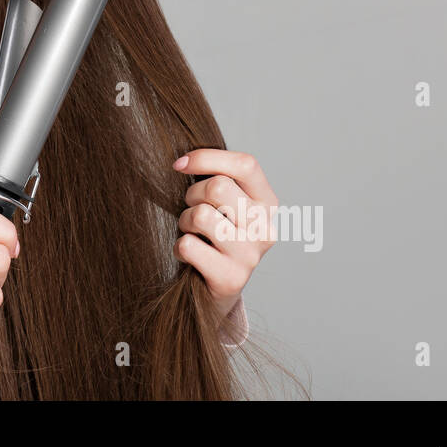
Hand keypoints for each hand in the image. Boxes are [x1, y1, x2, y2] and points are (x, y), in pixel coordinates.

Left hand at [172, 149, 277, 320]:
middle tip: (191, 209)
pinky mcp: (231, 278)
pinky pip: (188, 246)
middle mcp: (265, 228)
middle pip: (217, 187)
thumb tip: (182, 161)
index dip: (207, 158)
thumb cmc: (215, 233)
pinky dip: (179, 247)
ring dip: (184, 221)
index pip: (245, 164)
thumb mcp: (225, 203)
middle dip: (192, 194)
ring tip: (192, 232)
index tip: (179, 164)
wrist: (215, 289)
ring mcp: (251, 255)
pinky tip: (190, 255)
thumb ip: (218, 177)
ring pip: (201, 215)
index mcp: (268, 202)